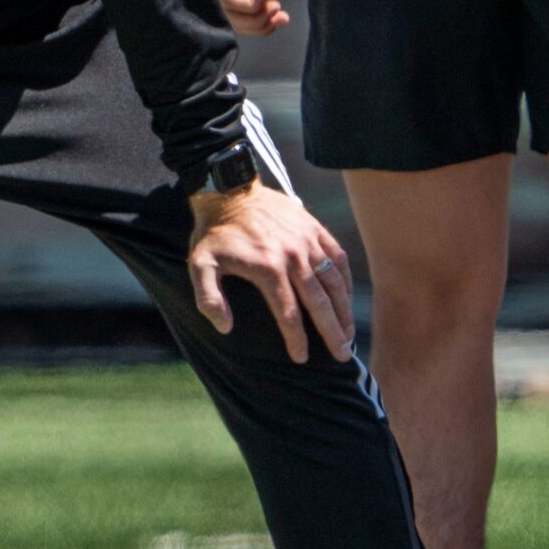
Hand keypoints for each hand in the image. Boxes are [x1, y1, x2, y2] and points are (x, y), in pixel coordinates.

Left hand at [187, 182, 354, 363]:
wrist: (229, 190)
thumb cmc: (214, 233)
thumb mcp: (200, 264)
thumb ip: (208, 297)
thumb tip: (225, 328)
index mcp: (267, 268)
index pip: (288, 313)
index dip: (296, 339)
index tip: (301, 358)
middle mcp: (293, 255)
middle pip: (320, 302)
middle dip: (332, 332)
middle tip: (341, 356)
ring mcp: (307, 240)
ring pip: (334, 281)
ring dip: (344, 310)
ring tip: (348, 334)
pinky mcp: (315, 228)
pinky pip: (338, 257)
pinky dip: (346, 280)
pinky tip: (346, 298)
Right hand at [206, 0, 293, 36]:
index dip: (252, 7)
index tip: (275, 0)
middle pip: (226, 12)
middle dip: (254, 22)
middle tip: (282, 14)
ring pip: (229, 13)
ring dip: (254, 23)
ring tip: (281, 18)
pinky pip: (235, 3)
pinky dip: (252, 14)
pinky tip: (273, 10)